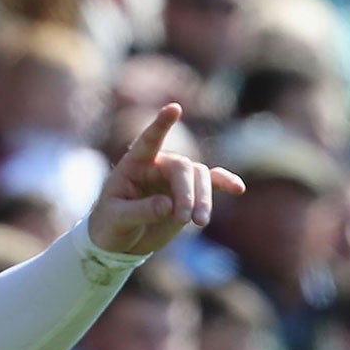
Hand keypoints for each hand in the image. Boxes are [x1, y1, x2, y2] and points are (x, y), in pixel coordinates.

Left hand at [86, 103, 243, 256]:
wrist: (121, 241)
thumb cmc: (111, 224)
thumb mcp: (117, 219)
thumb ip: (141, 211)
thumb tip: (169, 205)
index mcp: (135, 164)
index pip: (148, 141)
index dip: (161, 125)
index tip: (174, 108)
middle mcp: (158, 165)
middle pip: (182, 168)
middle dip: (187, 193)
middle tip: (183, 219)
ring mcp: (176, 178)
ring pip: (200, 177)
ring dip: (204, 199)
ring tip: (199, 223)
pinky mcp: (190, 193)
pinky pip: (212, 182)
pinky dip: (225, 183)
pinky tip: (238, 188)